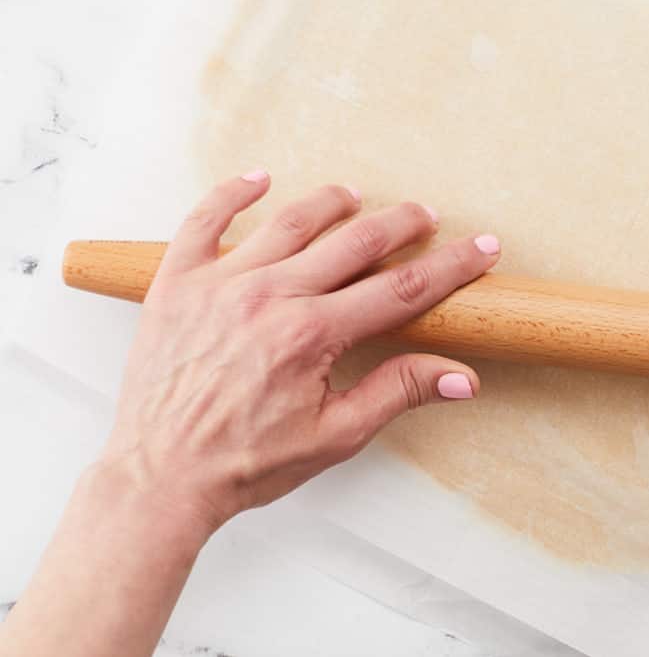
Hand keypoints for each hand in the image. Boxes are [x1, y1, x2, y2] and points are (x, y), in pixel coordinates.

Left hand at [100, 171, 499, 534]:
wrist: (158, 477)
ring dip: (331, 203)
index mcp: (311, 335)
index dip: (450, 266)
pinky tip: (258, 179)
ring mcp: (220, 284)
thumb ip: (398, 393)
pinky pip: (203, 221)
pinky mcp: (177, 283)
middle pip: (355, 242)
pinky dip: (232, 194)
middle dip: (401, 224)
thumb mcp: (334, 437)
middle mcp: (269, 297)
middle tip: (426, 216)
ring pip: (289, 221)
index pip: (401, 288)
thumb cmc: (243, 463)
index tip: (481, 248)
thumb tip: (463, 377)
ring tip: (355, 197)